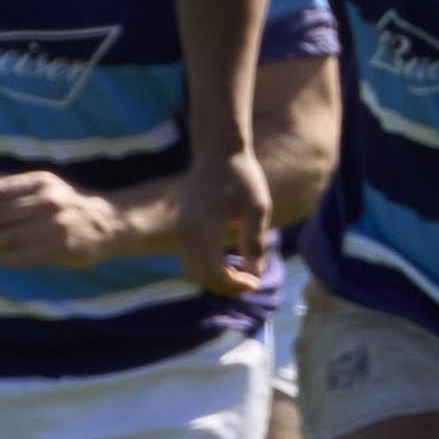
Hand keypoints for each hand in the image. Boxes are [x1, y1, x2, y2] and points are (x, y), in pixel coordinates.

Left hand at [0, 167, 137, 269]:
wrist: (109, 222)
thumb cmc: (66, 202)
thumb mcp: (40, 185)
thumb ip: (6, 182)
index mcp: (40, 181)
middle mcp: (48, 201)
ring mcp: (55, 227)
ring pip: (7, 236)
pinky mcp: (61, 250)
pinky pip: (21, 257)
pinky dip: (2, 257)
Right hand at [175, 138, 275, 296]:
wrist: (218, 152)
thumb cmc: (242, 177)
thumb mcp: (257, 209)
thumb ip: (254, 242)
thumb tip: (255, 274)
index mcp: (203, 228)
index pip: (213, 272)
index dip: (234, 284)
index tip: (256, 283)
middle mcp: (186, 232)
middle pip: (199, 275)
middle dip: (224, 286)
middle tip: (251, 284)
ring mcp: (181, 229)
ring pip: (192, 269)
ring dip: (214, 277)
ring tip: (241, 275)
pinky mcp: (182, 226)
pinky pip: (190, 257)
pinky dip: (207, 267)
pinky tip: (228, 261)